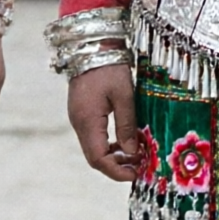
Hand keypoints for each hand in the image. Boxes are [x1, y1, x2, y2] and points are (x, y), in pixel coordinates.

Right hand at [68, 61, 139, 181]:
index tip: (136, 174)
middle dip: (116, 166)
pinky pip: (94, 136)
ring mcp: (78, 118)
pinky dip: (109, 144)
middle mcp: (79, 123)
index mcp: (87, 121)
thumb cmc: (109, 67)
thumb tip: (132, 152)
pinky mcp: (82, 112)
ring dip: (114, 155)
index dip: (116, 171)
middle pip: (94, 157)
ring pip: (94, 148)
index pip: (98, 159)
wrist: (91, 45)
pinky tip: (125, 140)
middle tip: (140, 167)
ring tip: (136, 154)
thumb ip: (127, 125)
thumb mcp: (124, 95)